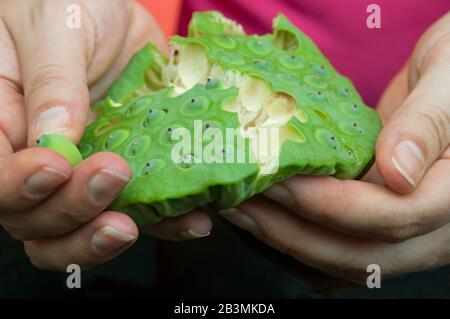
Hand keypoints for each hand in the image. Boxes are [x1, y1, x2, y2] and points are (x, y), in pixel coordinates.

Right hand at [0, 0, 210, 270]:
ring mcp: (82, 171)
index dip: (17, 186)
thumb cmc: (67, 2)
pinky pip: (139, 210)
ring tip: (132, 225)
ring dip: (102, 237)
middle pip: (34, 217)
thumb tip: (55, 139)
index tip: (56, 165)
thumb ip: (50, 82)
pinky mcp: (128, 171)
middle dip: (70, 208)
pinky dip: (164, 224)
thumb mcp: (54, 27)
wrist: (111, 8)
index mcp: (1, 123)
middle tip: (111, 175)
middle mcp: (35, 158)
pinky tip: (189, 221)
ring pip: (78, 229)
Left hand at [218, 12, 449, 281]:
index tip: (278, 181)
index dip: (330, 205)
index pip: (393, 216)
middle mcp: (437, 226)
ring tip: (240, 210)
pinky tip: (265, 217)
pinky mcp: (380, 218)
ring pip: (346, 258)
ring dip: (288, 239)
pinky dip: (299, 237)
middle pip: (362, 254)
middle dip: (293, 233)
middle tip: (240, 204)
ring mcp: (408, 228)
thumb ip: (428, 123)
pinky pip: (340, 245)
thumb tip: (396, 173)